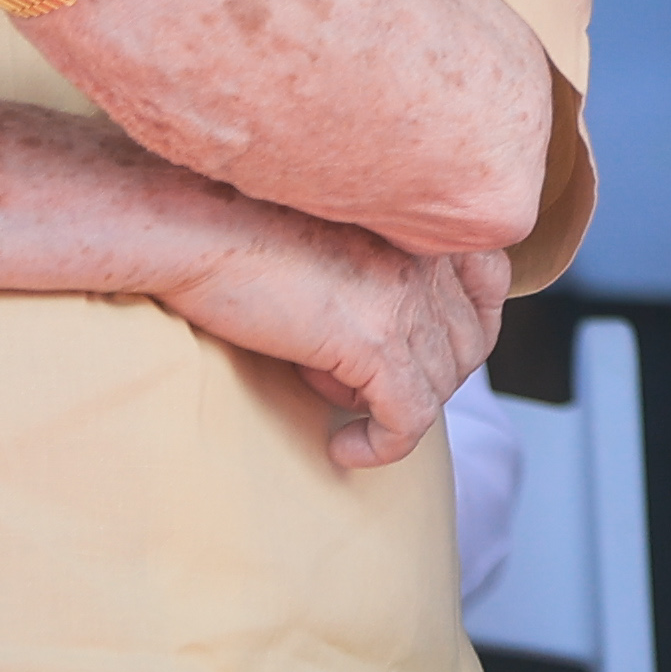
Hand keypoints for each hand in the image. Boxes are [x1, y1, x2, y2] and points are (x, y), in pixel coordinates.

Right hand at [162, 207, 509, 470]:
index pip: (488, 279)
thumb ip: (363, 279)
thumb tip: (360, 357)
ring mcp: (406, 296)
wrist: (182, 221)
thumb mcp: (318, 240)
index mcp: (416, 220)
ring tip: (335, 406)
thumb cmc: (224, 225)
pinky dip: (382, 445)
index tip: (423, 352)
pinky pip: (410, 418)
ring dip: (396, 409)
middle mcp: (424, 254)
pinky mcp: (375, 341)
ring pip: (441, 385)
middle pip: (470, 341)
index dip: (466, 324)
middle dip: (428, 377)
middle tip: (365, 391)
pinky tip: (341, 450)